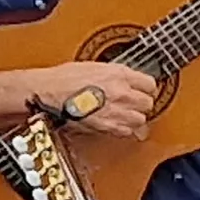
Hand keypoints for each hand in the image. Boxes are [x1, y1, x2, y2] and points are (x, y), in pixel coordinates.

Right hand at [39, 62, 160, 140]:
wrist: (48, 92)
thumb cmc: (64, 78)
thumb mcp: (95, 67)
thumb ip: (117, 75)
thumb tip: (128, 80)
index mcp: (119, 75)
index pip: (150, 84)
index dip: (146, 88)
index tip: (143, 89)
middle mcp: (121, 93)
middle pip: (148, 103)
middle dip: (141, 103)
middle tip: (132, 102)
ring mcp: (116, 112)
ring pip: (141, 120)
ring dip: (134, 117)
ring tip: (124, 114)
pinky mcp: (107, 127)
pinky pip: (127, 132)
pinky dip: (124, 130)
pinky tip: (115, 123)